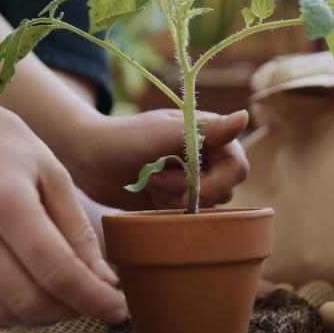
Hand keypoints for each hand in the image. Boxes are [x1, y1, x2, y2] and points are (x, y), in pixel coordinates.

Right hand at [0, 91, 126, 325]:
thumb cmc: (11, 148)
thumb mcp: (56, 176)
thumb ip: (79, 231)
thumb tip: (105, 281)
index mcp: (6, 203)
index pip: (56, 270)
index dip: (93, 297)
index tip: (119, 309)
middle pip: (29, 300)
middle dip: (72, 309)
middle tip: (97, 299)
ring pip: (3, 313)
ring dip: (45, 316)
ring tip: (70, 296)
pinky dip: (14, 314)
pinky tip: (37, 294)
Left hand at [67, 109, 249, 209]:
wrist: (87, 158)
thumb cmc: (123, 138)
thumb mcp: (163, 134)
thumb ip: (205, 131)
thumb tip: (246, 117)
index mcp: (209, 135)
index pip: (238, 166)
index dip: (219, 181)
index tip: (190, 186)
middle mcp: (206, 157)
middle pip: (225, 191)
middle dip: (188, 191)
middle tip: (155, 178)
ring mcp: (191, 179)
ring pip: (206, 206)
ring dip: (174, 199)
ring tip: (148, 181)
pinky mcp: (175, 198)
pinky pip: (186, 215)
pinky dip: (166, 210)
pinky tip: (147, 194)